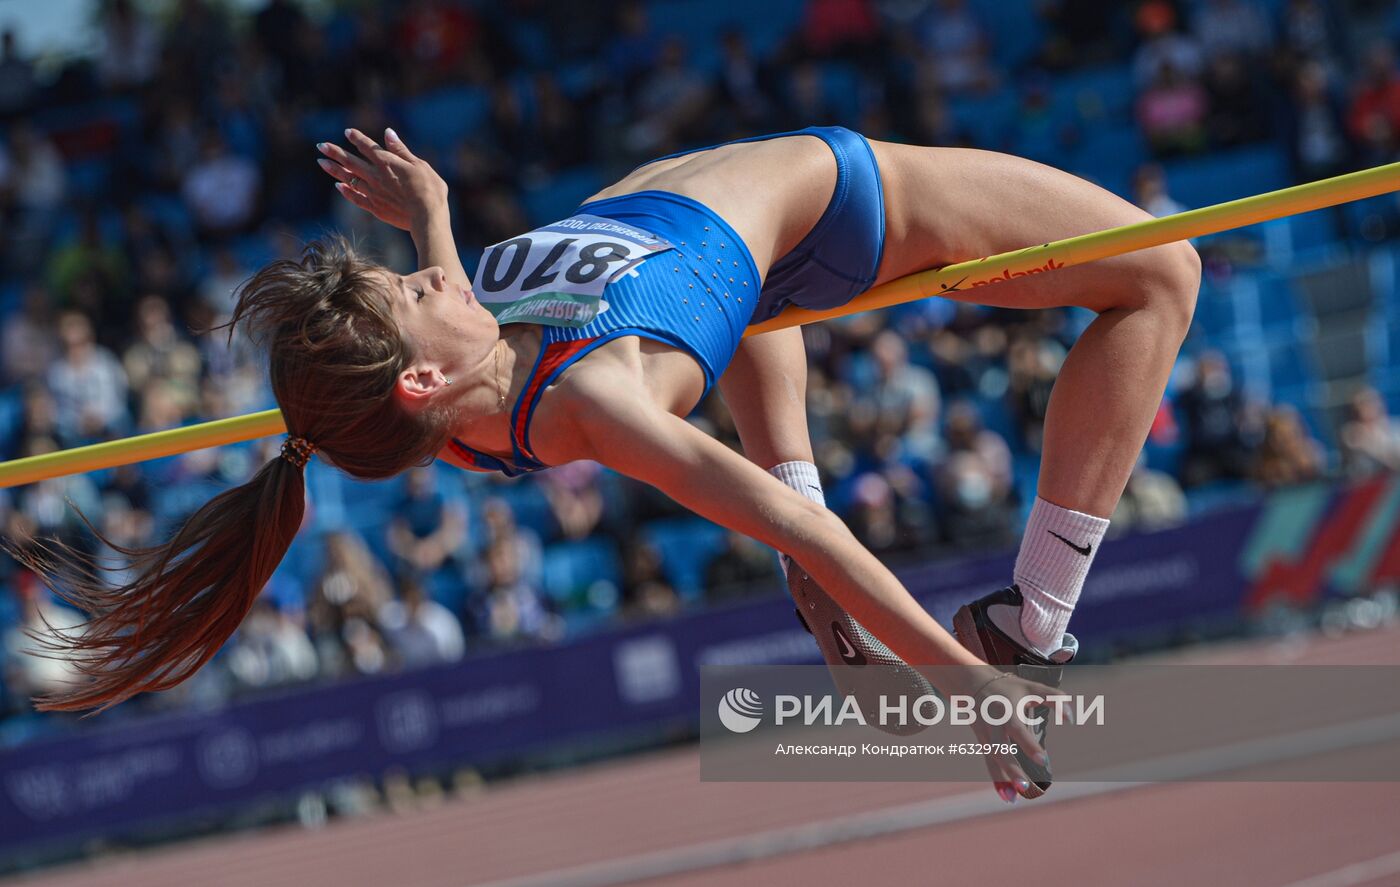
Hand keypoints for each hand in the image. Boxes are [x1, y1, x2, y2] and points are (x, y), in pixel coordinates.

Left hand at [317, 128, 447, 231]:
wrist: (427, 217)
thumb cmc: (429, 189)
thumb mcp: (419, 165)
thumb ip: (401, 150)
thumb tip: (388, 132)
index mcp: (387, 163)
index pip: (368, 147)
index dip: (357, 138)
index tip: (347, 132)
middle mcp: (376, 176)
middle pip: (351, 161)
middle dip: (334, 152)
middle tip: (320, 146)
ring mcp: (373, 192)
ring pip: (348, 178)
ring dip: (334, 170)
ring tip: (321, 162)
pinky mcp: (375, 207)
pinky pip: (356, 198)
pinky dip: (346, 192)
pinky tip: (338, 187)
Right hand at [965, 671, 1057, 802]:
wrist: (971, 684)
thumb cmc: (1008, 688)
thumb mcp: (1032, 688)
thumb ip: (1055, 698)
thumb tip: (1070, 718)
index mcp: (1005, 711)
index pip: (1017, 730)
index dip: (1029, 745)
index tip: (1045, 760)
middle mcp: (992, 726)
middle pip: (999, 749)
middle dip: (1011, 768)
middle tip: (1026, 786)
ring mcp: (985, 736)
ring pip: (992, 760)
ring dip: (1002, 779)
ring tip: (1015, 799)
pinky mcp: (983, 744)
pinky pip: (989, 764)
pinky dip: (997, 781)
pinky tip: (1008, 798)